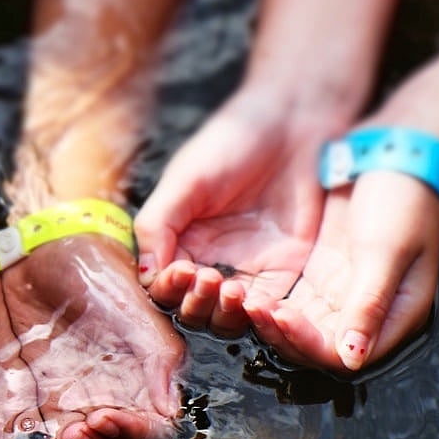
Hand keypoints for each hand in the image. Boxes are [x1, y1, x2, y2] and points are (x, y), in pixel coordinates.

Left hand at [2, 234, 184, 438]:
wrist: (41, 251)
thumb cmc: (95, 272)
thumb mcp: (130, 307)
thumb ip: (156, 355)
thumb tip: (168, 411)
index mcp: (139, 384)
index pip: (146, 430)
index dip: (130, 434)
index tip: (103, 417)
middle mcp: (105, 402)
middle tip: (73, 436)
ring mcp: (65, 405)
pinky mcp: (26, 403)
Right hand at [134, 88, 345, 334]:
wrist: (293, 121)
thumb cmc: (231, 141)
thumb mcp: (186, 179)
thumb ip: (159, 225)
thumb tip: (145, 275)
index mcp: (178, 241)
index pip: (162, 284)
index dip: (167, 287)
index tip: (181, 270)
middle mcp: (208, 261)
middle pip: (191, 307)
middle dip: (194, 301)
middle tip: (207, 277)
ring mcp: (246, 270)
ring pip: (226, 317)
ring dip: (223, 312)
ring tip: (232, 289)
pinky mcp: (283, 273)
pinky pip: (266, 309)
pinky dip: (258, 314)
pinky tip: (258, 300)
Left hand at [245, 171, 438, 370]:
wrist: (397, 157)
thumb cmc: (404, 201)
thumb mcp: (386, 250)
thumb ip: (370, 303)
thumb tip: (353, 357)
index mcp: (393, 318)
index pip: (343, 354)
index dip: (307, 342)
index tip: (279, 316)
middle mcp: (366, 316)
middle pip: (315, 346)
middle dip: (281, 333)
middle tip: (250, 307)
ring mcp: (341, 297)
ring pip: (299, 327)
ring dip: (271, 321)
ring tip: (242, 299)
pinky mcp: (321, 278)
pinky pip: (292, 303)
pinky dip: (271, 302)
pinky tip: (246, 289)